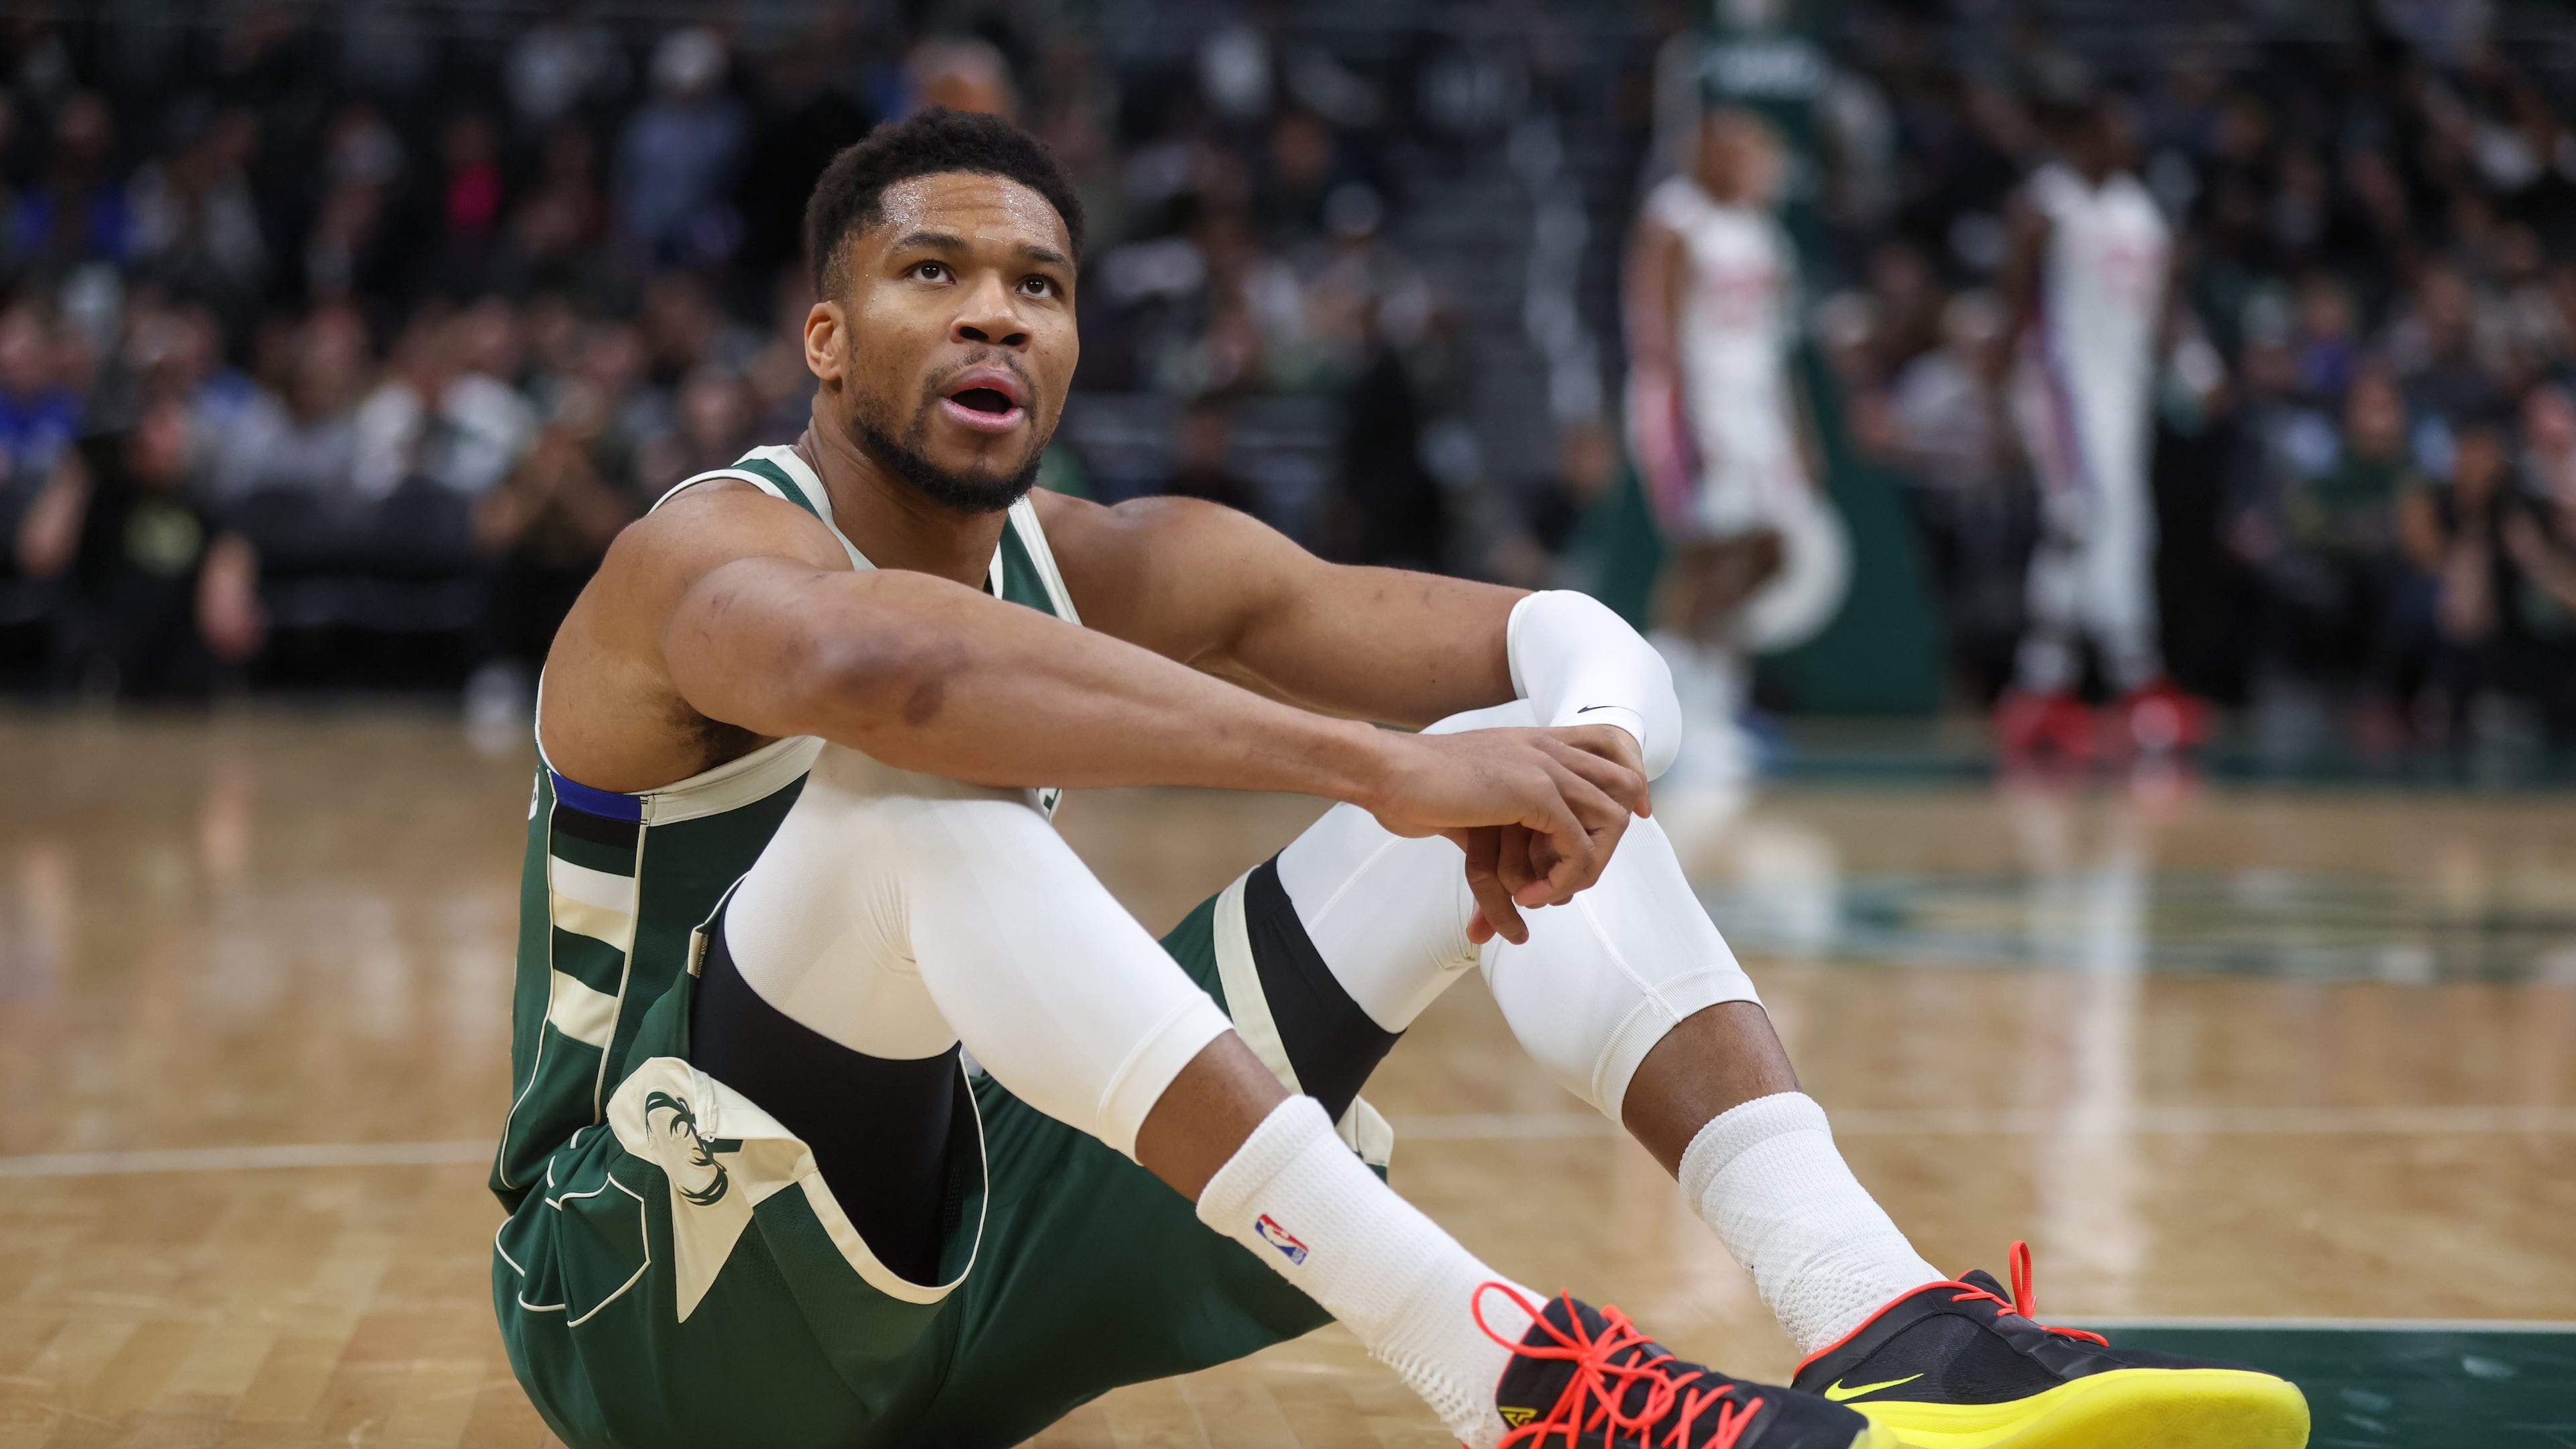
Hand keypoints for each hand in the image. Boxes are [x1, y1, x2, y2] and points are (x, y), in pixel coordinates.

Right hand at [1360, 726, 1649, 945]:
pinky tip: (1529, 898)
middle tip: (1566, 881)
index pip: (1612, 749)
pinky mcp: (1535, 793)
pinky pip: (1578, 847)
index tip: (1614, 828)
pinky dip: (1561, 881)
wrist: (1388, 773)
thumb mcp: (1477, 796)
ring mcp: (1546, 767)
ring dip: (1586, 870)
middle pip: (1625, 789)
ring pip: (1610, 822)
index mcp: (1538, 742)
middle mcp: (1550, 748)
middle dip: (1608, 843)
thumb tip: (1519, 865)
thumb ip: (1508, 819)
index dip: (1629, 789)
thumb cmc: (1417, 789)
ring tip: (1546, 895)